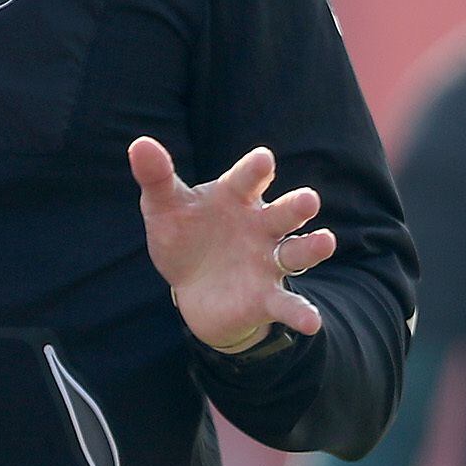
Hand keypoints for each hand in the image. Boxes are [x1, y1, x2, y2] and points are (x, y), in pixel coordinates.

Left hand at [129, 138, 330, 353]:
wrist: (193, 288)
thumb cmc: (184, 236)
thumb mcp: (164, 207)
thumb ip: (156, 177)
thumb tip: (140, 144)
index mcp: (236, 198)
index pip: (247, 180)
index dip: (255, 170)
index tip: (263, 160)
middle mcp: (260, 227)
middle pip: (284, 213)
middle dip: (297, 206)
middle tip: (309, 200)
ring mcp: (267, 261)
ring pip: (296, 252)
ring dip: (312, 248)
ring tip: (325, 242)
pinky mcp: (266, 296)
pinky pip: (286, 304)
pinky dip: (301, 313)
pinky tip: (312, 322)